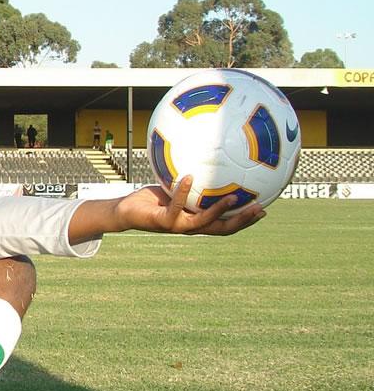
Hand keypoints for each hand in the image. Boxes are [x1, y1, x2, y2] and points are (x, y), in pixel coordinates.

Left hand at [118, 177, 265, 235]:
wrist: (126, 211)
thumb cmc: (154, 199)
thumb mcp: (178, 189)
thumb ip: (194, 181)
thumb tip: (209, 161)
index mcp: (197, 220)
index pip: (226, 224)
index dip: (245, 220)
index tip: (264, 209)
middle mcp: (191, 227)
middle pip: (222, 229)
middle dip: (242, 220)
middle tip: (259, 208)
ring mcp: (177, 226)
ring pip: (203, 222)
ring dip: (218, 210)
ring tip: (232, 197)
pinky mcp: (163, 221)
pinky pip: (177, 206)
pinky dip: (184, 191)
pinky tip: (189, 177)